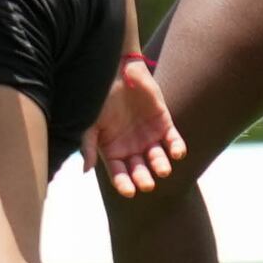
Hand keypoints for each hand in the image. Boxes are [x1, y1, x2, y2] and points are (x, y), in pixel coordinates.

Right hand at [89, 55, 184, 196]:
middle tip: (147, 184)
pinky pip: (173, 140)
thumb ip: (88, 146)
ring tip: (163, 170)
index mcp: (113, 151)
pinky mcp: (164, 123)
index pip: (119, 173)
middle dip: (143, 178)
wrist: (116, 71)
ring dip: (161, 165)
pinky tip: (178, 153)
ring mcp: (149, 136)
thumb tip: (85, 171)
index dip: (124, 183)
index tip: (129, 192)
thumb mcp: (90, 123)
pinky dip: (177, 147)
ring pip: (158, 158)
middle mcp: (132, 147)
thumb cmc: (99, 98)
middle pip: (139, 169)